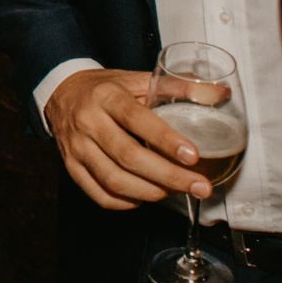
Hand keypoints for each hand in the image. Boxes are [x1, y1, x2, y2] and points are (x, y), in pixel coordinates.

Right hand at [43, 68, 210, 210]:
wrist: (61, 92)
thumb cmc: (106, 88)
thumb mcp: (138, 79)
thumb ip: (178, 87)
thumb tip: (219, 94)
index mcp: (107, 96)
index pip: (137, 120)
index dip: (166, 140)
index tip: (192, 156)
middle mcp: (88, 121)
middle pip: (129, 156)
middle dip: (169, 176)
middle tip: (199, 187)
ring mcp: (77, 146)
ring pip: (114, 180)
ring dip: (151, 192)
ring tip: (174, 192)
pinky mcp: (71, 166)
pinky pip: (99, 194)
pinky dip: (126, 202)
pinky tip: (144, 197)